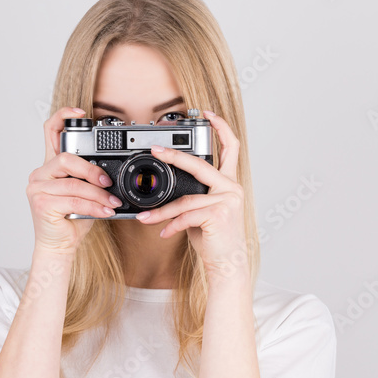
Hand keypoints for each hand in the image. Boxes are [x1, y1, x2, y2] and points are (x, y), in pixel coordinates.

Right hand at [27, 107, 121, 254]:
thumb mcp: (84, 193)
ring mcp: (37, 188)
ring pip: (73, 183)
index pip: (50, 131)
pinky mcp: (41, 203)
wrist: (59, 246)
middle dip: (92, 171)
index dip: (63, 116)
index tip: (82, 113)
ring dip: (97, 194)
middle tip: (108, 184)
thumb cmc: (71, 220)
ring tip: (111, 203)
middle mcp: (40, 173)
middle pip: (66, 158)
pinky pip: (73, 200)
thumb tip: (112, 174)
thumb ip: (90, 179)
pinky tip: (104, 211)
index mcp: (50, 166)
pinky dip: (93, 206)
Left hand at [134, 110, 248, 277]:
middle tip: (155, 150)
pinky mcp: (219, 215)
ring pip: (186, 199)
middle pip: (200, 165)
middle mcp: (232, 188)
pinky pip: (187, 216)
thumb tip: (169, 190)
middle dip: (174, 156)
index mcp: (228, 183)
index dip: (221, 128)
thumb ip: (194, 195)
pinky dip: (171, 225)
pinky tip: (163, 233)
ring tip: (145, 218)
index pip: (230, 147)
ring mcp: (228, 200)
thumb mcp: (203, 212)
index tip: (208, 114)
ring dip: (162, 211)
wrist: (227, 264)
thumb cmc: (214, 238)